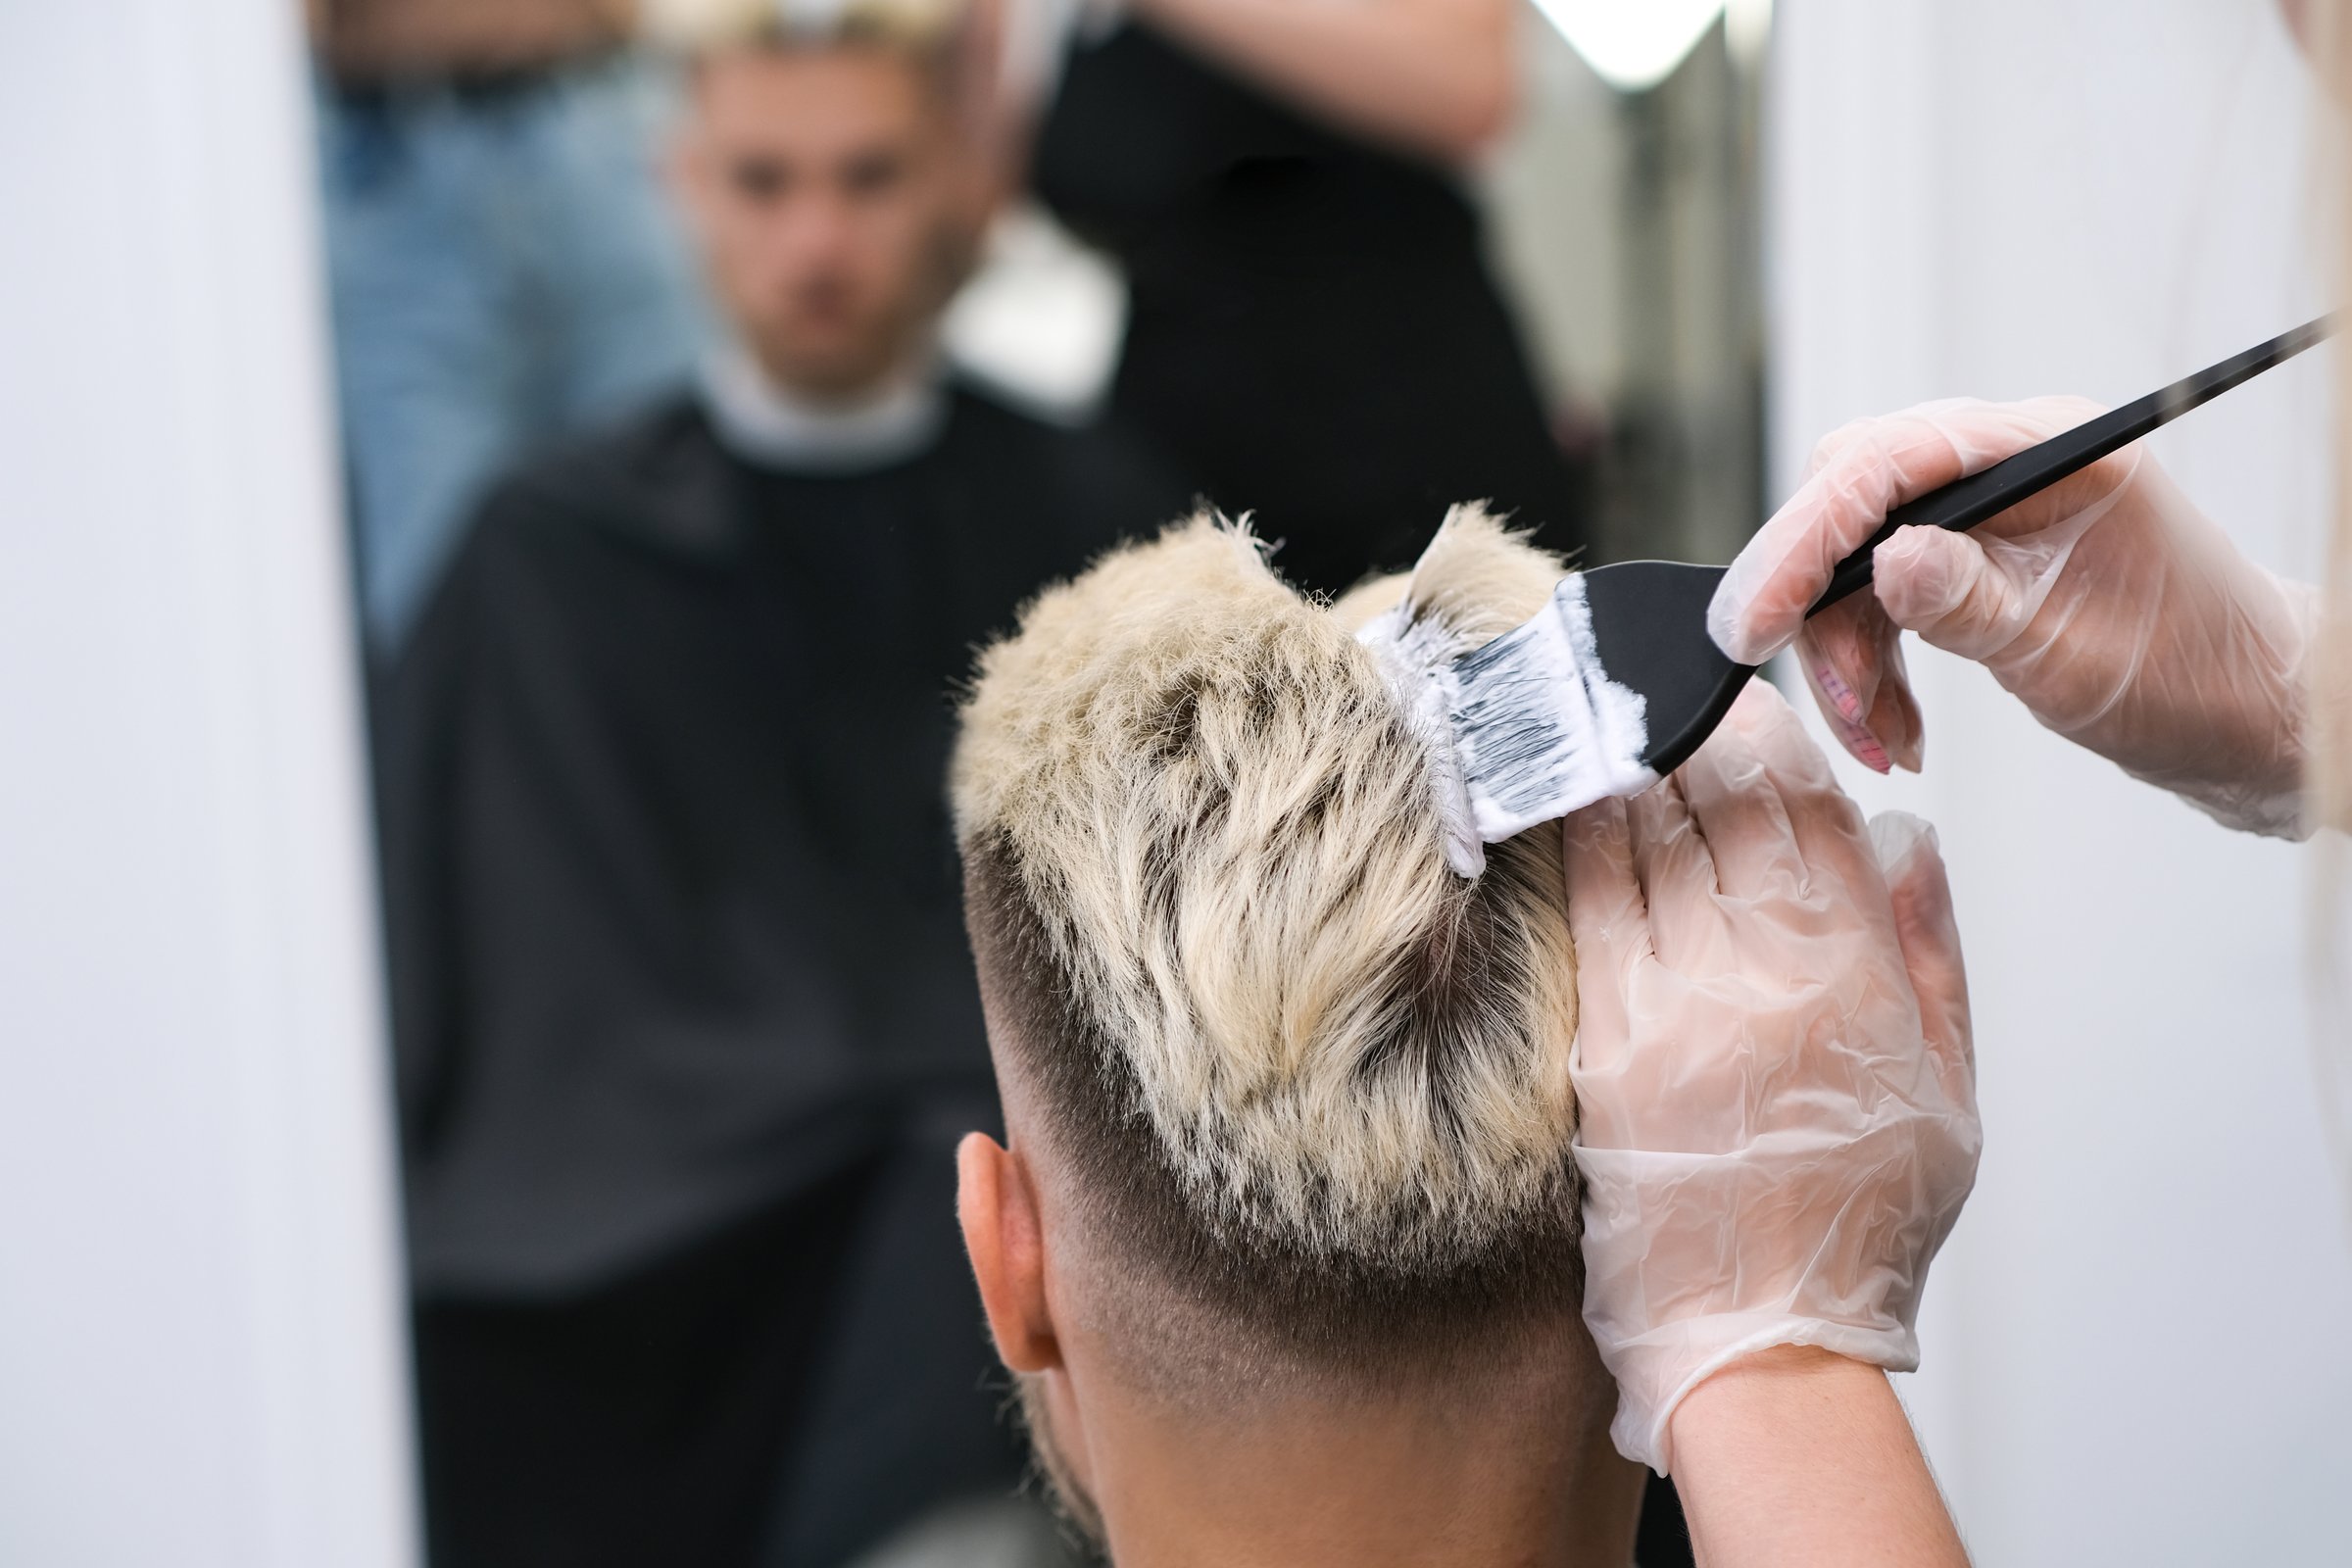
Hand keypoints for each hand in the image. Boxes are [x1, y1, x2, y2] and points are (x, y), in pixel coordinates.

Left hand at [1564, 680, 1979, 1474]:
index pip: (1805, 814)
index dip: (1772, 745)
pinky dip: (1579, 844)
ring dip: (1631, 777)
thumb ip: (1927, 952)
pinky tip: (1570, 802)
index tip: (1747, 709)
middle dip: (1695, 744)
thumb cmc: (1860, 1227)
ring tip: (1616, 728)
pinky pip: (1584, 908)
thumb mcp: (1946, 1088)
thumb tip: (1906, 840)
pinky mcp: (1600, 1039)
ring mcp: (1668, 1004)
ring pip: (1643, 845)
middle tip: (1672, 702)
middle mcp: (1755, 976)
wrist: (1762, 1334)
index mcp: (1849, 979)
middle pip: (1716, 812)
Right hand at [1707, 397, 2316, 836]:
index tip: (1753, 621)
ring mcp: (1990, 509)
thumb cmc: (2193, 678)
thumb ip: (1969, 603)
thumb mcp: (2071, 654)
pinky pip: (1881, 597)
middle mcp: (2010, 462)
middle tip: (1833, 701)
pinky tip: (1898, 728)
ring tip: (1884, 739)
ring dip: (1846, 657)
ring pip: (1854, 562)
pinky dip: (1872, 667)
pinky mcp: (1975, 557)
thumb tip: (1880, 562)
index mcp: (2049, 451)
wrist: (2251, 719)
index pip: (1885, 464)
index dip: (1803, 541)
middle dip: (1819, 611)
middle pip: (1850, 506)